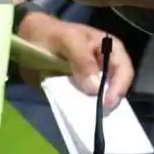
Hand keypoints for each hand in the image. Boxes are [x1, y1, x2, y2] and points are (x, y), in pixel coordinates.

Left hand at [17, 12, 133, 107]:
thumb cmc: (51, 34)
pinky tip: (79, 115)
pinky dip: (84, 108)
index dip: (119, 87)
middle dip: (111, 101)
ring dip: (97, 107)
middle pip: (117, 86)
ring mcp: (93, 78)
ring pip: (103, 96)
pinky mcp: (80, 88)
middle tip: (99, 114)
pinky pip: (87, 101)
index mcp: (110, 48)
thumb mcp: (67, 40)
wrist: (29, 38)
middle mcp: (106, 65)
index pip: (124, 70)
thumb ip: (82, 60)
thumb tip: (94, 88)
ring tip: (91, 119)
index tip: (106, 103)